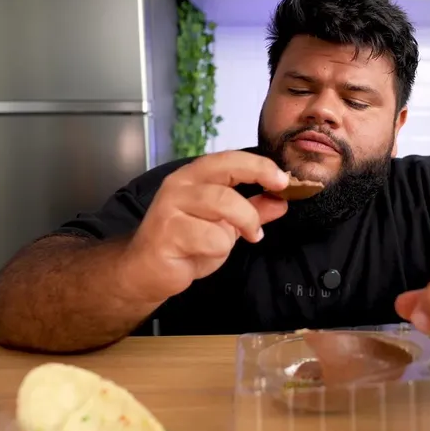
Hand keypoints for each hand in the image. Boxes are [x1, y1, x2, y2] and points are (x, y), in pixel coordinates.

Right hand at [120, 151, 289, 303]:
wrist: (146, 272)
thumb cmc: (185, 244)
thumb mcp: (225, 225)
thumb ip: (252, 211)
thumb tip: (281, 201)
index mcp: (194, 176)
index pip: (229, 158)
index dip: (259, 165)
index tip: (283, 180)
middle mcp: (180, 185)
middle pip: (226, 172)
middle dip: (257, 179)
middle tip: (276, 199)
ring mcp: (171, 207)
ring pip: (224, 204)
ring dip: (243, 224)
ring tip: (244, 238)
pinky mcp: (167, 233)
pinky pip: (212, 237)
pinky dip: (219, 249)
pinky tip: (206, 254)